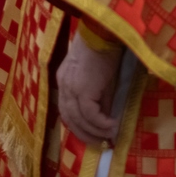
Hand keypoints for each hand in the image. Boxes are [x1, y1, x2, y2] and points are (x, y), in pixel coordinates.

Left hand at [55, 31, 122, 145]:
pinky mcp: (82, 90)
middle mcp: (63, 86)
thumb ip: (100, 97)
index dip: (78, 125)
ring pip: (79, 119)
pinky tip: (112, 126)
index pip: (66, 110)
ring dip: (94, 132)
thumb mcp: (100, 77)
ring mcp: (71, 88)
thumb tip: (105, 117)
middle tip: (100, 144)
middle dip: (84, 134)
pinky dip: (101, 124)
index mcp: (64, 81)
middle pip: (69, 118)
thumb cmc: (104, 49)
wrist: (104, 32)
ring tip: (109, 137)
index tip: (92, 135)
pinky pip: (90, 115)